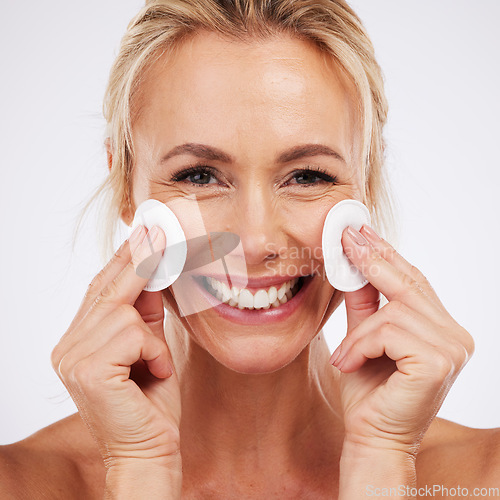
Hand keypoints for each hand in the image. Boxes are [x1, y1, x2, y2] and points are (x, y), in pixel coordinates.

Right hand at [51, 225, 180, 469]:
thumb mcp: (152, 348)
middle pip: (107, 289)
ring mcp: (72, 358)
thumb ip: (146, 314)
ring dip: (151, 336)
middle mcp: (68, 346)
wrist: (149, 452)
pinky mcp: (87, 370)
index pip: (100, 289)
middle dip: (138, 259)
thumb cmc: (151, 402)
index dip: (124, 258)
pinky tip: (153, 374)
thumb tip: (154, 272)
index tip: (144, 231)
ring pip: (122, 310)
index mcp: (79, 340)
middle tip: (159, 229)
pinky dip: (154, 351)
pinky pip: (132, 334)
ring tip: (156, 365)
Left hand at [330, 225, 474, 457]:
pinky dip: (361, 345)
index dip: (385, 253)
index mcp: (441, 328)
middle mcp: (455, 335)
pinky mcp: (438, 362)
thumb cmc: (367, 389)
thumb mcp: (362, 336)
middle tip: (345, 236)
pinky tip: (351, 365)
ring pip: (393, 310)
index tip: (359, 230)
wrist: (371, 437)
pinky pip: (388, 331)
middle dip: (372, 258)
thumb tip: (352, 260)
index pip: (413, 281)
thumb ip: (364, 302)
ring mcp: (452, 348)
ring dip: (359, 333)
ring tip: (345, 357)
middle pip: (408, 284)